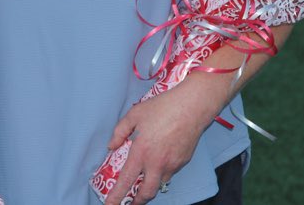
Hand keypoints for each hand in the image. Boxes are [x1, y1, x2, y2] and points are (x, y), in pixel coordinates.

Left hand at [103, 82, 219, 204]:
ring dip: (151, 185)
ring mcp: (172, 165)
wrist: (191, 107)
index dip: (116, 196)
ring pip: (160, 183)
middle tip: (131, 201)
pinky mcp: (183, 162)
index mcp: (141, 152)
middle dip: (138, 201)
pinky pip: (170, 173)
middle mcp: (156, 163)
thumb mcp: (134, 115)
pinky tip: (160, 159)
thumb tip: (111, 146)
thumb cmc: (162, 108)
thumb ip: (119, 132)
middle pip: (147, 193)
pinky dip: (162, 172)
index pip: (126, 181)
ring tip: (145, 177)